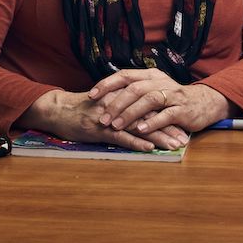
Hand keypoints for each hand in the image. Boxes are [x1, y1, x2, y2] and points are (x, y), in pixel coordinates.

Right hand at [18, 89, 189, 151]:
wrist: (58, 109)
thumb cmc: (82, 107)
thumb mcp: (106, 101)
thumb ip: (124, 104)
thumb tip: (143, 112)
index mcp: (123, 95)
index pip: (150, 105)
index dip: (167, 115)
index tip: (182, 125)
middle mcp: (120, 104)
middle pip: (150, 115)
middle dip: (168, 127)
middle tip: (184, 138)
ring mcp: (110, 117)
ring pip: (139, 126)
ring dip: (158, 136)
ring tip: (174, 145)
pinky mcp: (100, 129)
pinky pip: (121, 136)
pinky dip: (136, 141)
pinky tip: (149, 147)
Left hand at [87, 68, 230, 135]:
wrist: (204, 103)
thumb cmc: (173, 99)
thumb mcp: (154, 89)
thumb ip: (135, 91)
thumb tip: (106, 96)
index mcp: (151, 75)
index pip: (125, 75)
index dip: (107, 84)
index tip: (91, 95)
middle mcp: (160, 82)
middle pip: (135, 88)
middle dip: (116, 104)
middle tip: (102, 118)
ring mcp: (172, 95)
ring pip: (149, 100)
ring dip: (131, 113)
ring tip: (117, 126)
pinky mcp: (182, 110)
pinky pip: (165, 115)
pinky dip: (152, 122)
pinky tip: (140, 130)